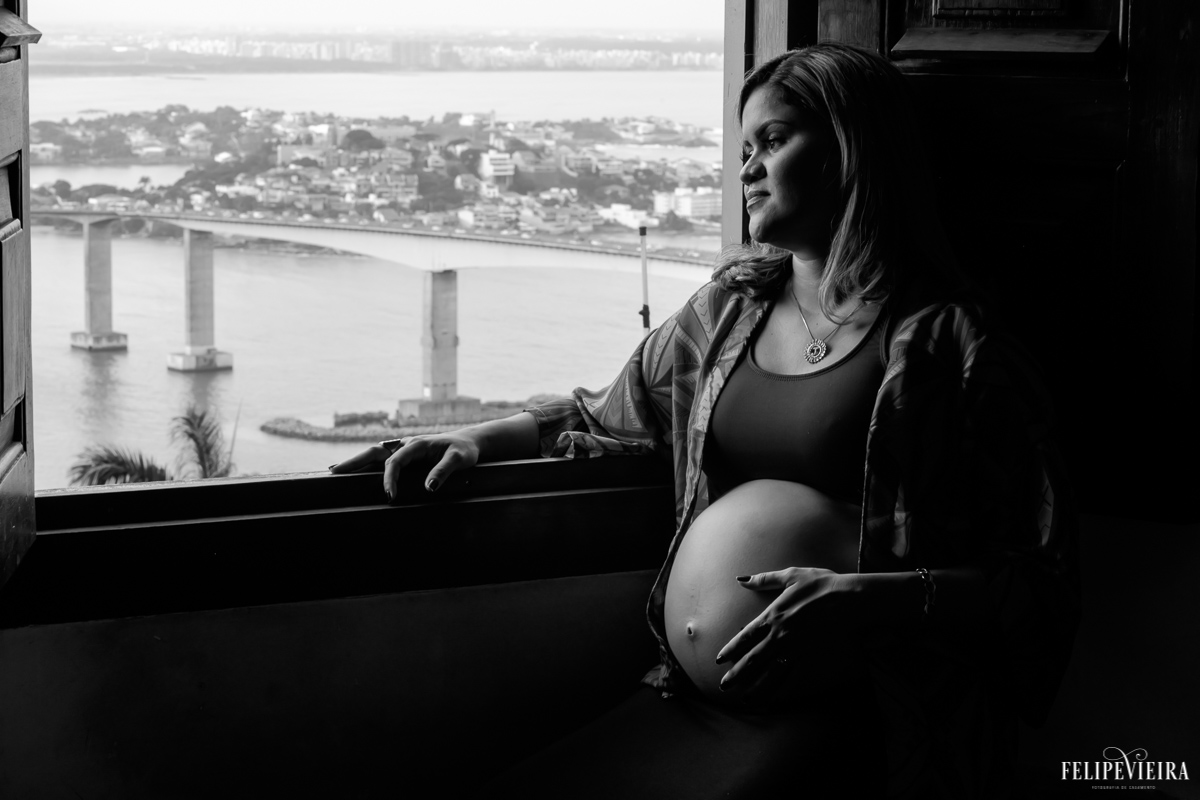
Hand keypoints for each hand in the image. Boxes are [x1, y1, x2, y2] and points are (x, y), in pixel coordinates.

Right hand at [328, 432, 481, 499]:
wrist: (468, 443)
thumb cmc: (464, 451)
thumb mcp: (459, 460)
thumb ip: (444, 471)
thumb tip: (428, 488)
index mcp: (416, 444)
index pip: (395, 462)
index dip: (389, 479)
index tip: (389, 497)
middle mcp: (405, 444)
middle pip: (374, 452)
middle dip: (354, 462)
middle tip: (335, 473)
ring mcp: (402, 449)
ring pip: (374, 454)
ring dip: (356, 462)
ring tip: (335, 471)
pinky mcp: (404, 455)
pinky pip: (381, 459)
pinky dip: (366, 464)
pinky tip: (355, 472)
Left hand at [713, 568, 860, 697]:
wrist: (848, 598)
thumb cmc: (820, 584)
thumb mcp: (790, 576)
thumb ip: (764, 580)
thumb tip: (741, 579)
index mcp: (773, 615)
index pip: (746, 636)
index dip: (732, 648)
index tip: (720, 659)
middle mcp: (780, 634)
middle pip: (753, 658)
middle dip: (737, 673)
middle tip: (724, 686)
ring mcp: (794, 647)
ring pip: (769, 671)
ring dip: (755, 686)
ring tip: (743, 699)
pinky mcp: (808, 654)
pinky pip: (789, 674)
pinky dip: (778, 687)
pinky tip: (770, 696)